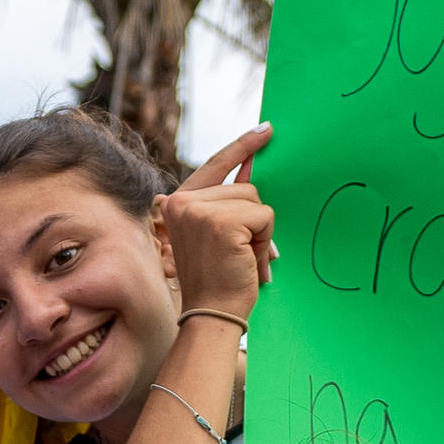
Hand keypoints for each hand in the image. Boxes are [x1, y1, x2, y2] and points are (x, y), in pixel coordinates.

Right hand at [151, 127, 274, 324]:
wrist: (211, 313)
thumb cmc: (218, 279)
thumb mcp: (219, 233)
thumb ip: (231, 202)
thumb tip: (255, 168)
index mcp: (177, 203)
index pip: (215, 166)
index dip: (242, 147)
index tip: (266, 130)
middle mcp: (182, 202)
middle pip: (245, 187)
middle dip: (254, 220)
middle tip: (241, 252)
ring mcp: (199, 211)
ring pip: (256, 200)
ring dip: (260, 232)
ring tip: (242, 257)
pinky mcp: (221, 222)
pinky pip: (264, 216)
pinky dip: (265, 240)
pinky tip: (247, 259)